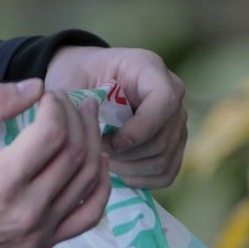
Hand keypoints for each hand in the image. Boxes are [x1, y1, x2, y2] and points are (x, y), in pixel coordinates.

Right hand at [0, 79, 110, 247]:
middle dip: (78, 117)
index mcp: (1, 182)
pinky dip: (101, 185)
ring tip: (86, 119)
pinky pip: (90, 214)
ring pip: (88, 178)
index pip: (51, 133)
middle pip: (74, 152)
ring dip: (93, 142)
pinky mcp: (47, 241)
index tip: (47, 95)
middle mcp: (28, 210)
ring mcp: (41, 230)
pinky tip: (98, 161)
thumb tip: (37, 87)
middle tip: (70, 100)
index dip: (57, 105)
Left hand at [45, 46, 187, 188]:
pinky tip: (117, 169)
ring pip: (163, 160)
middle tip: (96, 151)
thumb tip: (81, 130)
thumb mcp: (70, 78)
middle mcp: (173, 93)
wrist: (89, 80)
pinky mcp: (175, 144)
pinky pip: (165, 173)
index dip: (139, 129)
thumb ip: (75, 100)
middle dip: (125, 154)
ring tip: (104, 158)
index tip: (109, 142)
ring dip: (129, 168)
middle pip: (162, 139)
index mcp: (149, 69)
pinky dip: (139, 178)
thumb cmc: (78, 77)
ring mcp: (177, 120)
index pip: (164, 102)